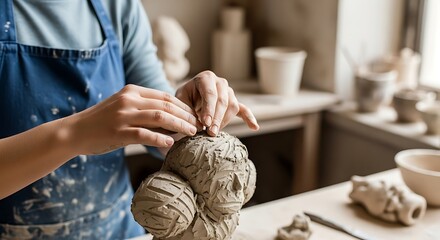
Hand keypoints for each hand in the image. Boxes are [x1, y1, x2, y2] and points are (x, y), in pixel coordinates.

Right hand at [66, 84, 198, 154]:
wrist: (74, 131)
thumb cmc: (103, 121)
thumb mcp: (124, 107)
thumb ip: (145, 109)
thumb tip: (173, 119)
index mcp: (132, 91)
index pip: (165, 96)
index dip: (184, 106)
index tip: (195, 115)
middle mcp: (129, 100)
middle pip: (166, 105)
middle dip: (186, 115)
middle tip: (199, 125)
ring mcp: (123, 115)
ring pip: (159, 117)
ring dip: (179, 125)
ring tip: (191, 133)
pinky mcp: (117, 132)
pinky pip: (144, 134)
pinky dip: (159, 138)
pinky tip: (170, 144)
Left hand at [175, 71, 258, 135]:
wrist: (189, 97)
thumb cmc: (184, 98)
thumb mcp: (180, 100)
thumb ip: (187, 110)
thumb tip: (198, 126)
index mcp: (206, 78)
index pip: (210, 93)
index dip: (209, 109)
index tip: (205, 123)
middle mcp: (220, 82)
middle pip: (223, 101)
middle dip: (217, 118)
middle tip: (211, 133)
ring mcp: (229, 92)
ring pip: (232, 106)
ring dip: (224, 121)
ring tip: (215, 133)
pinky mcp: (234, 102)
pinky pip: (244, 109)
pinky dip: (249, 118)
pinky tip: (254, 127)